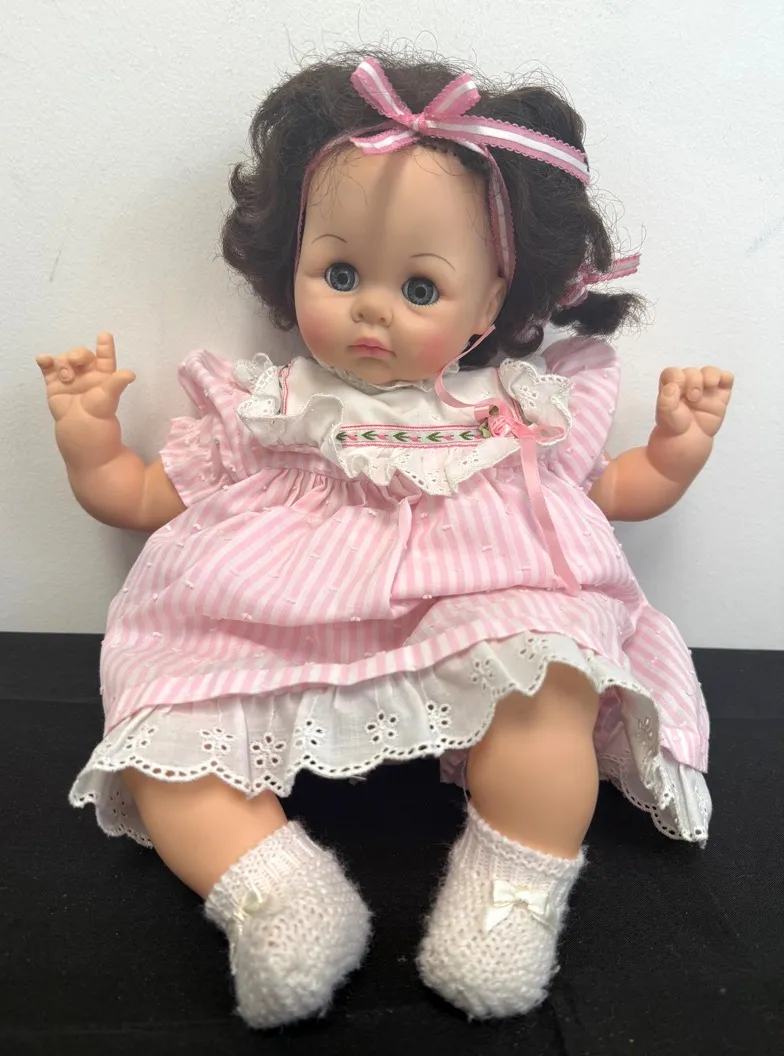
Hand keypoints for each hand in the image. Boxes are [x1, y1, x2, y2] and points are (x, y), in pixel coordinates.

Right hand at [36, 333, 135, 469]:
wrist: (80, 431)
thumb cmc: (99, 416)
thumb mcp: (109, 400)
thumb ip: (116, 384)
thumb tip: (131, 374)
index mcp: (103, 375)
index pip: (105, 357)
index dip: (105, 346)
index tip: (104, 335)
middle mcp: (87, 374)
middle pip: (81, 355)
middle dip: (78, 354)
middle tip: (74, 360)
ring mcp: (70, 378)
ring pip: (64, 360)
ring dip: (63, 363)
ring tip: (66, 377)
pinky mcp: (55, 384)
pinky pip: (48, 368)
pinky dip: (45, 362)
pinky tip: (43, 359)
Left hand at [648, 365, 733, 484]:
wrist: (686, 454)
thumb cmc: (671, 438)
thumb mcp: (665, 423)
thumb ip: (666, 405)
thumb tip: (672, 387)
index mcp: (669, 391)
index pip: (672, 373)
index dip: (676, 377)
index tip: (677, 392)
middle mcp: (686, 389)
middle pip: (691, 372)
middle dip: (693, 380)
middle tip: (693, 398)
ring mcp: (705, 393)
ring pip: (710, 372)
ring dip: (710, 375)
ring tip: (709, 386)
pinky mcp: (720, 399)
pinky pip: (726, 382)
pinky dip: (725, 378)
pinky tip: (720, 384)